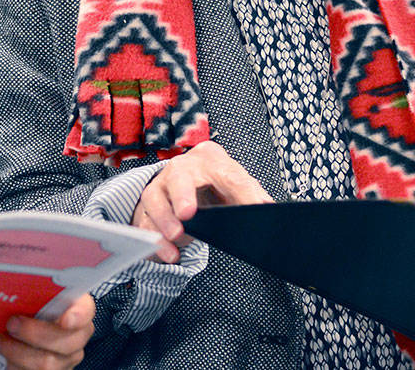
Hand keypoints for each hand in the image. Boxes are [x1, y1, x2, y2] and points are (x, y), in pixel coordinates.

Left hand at [0, 293, 94, 369]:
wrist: (21, 335)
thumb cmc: (27, 309)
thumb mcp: (31, 297)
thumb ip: (31, 290)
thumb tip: (13, 279)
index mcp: (77, 309)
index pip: (86, 309)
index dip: (79, 315)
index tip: (65, 320)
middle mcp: (77, 336)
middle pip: (67, 342)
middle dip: (35, 334)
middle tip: (11, 323)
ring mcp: (66, 359)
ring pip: (47, 363)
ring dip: (17, 351)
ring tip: (0, 339)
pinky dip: (15, 365)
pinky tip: (6, 354)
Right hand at [132, 140, 272, 263]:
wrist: (188, 179)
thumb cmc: (216, 184)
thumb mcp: (237, 185)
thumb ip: (252, 195)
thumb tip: (271, 211)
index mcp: (212, 161)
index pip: (231, 176)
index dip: (243, 193)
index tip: (255, 209)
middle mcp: (182, 169)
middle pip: (178, 177)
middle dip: (182, 195)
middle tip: (187, 214)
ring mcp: (160, 186)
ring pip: (154, 198)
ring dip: (164, 220)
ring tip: (177, 238)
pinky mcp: (147, 206)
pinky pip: (144, 221)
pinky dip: (154, 238)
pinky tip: (168, 253)